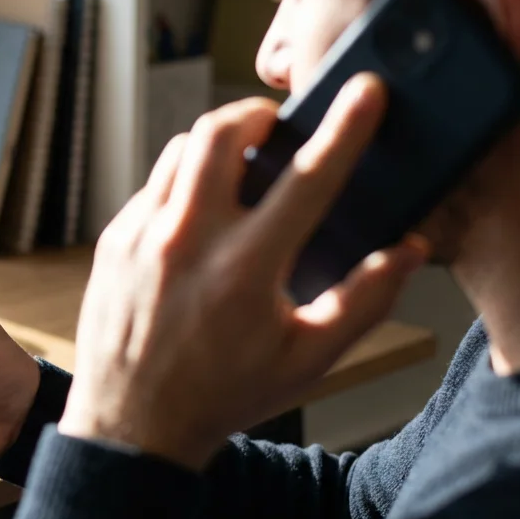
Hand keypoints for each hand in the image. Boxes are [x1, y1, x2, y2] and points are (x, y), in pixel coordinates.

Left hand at [58, 74, 428, 469]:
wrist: (133, 427)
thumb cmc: (223, 395)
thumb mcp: (307, 360)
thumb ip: (364, 302)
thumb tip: (407, 250)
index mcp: (245, 270)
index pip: (307, 179)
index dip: (345, 128)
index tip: (365, 91)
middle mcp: (187, 242)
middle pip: (222, 132)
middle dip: (256, 112)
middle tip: (276, 123)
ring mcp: (141, 237)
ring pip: (180, 150)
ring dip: (216, 143)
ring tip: (240, 164)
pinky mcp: (112, 242)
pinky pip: (152, 187)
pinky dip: (182, 183)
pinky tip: (201, 213)